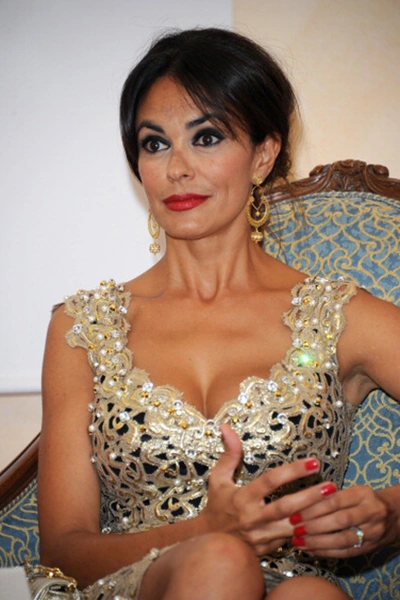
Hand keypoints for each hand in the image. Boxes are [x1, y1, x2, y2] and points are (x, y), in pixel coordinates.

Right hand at [202, 424, 338, 555]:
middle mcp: (253, 518)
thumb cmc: (216, 506)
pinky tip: (324, 522)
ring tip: (334, 504)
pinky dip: (308, 531)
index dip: (292, 471)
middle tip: (331, 486)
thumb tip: (226, 427)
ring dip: (315, 516)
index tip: (313, 462)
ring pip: (294, 527)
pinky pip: (291, 539)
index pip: (271, 481)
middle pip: (287, 508)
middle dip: (311, 497)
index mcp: (242, 498)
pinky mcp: (268, 549)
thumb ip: (229, 454)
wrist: (210, 544)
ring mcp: (261, 536)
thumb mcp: (218, 478)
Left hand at [289, 484, 397, 557]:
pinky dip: (327, 552)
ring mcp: (373, 532)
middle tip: (294, 528)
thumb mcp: (352, 491)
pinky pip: (346, 552)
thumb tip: (300, 501)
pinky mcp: (370, 548)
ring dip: (318, 542)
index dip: (314, 508)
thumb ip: (331, 496)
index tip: (294, 512)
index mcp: (363, 494)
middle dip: (314, 526)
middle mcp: (371, 513)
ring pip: (343, 539)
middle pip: (339, 521)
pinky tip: (311, 550)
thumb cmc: (364, 500)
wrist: (394, 515)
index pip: (335, 501)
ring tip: (298, 542)